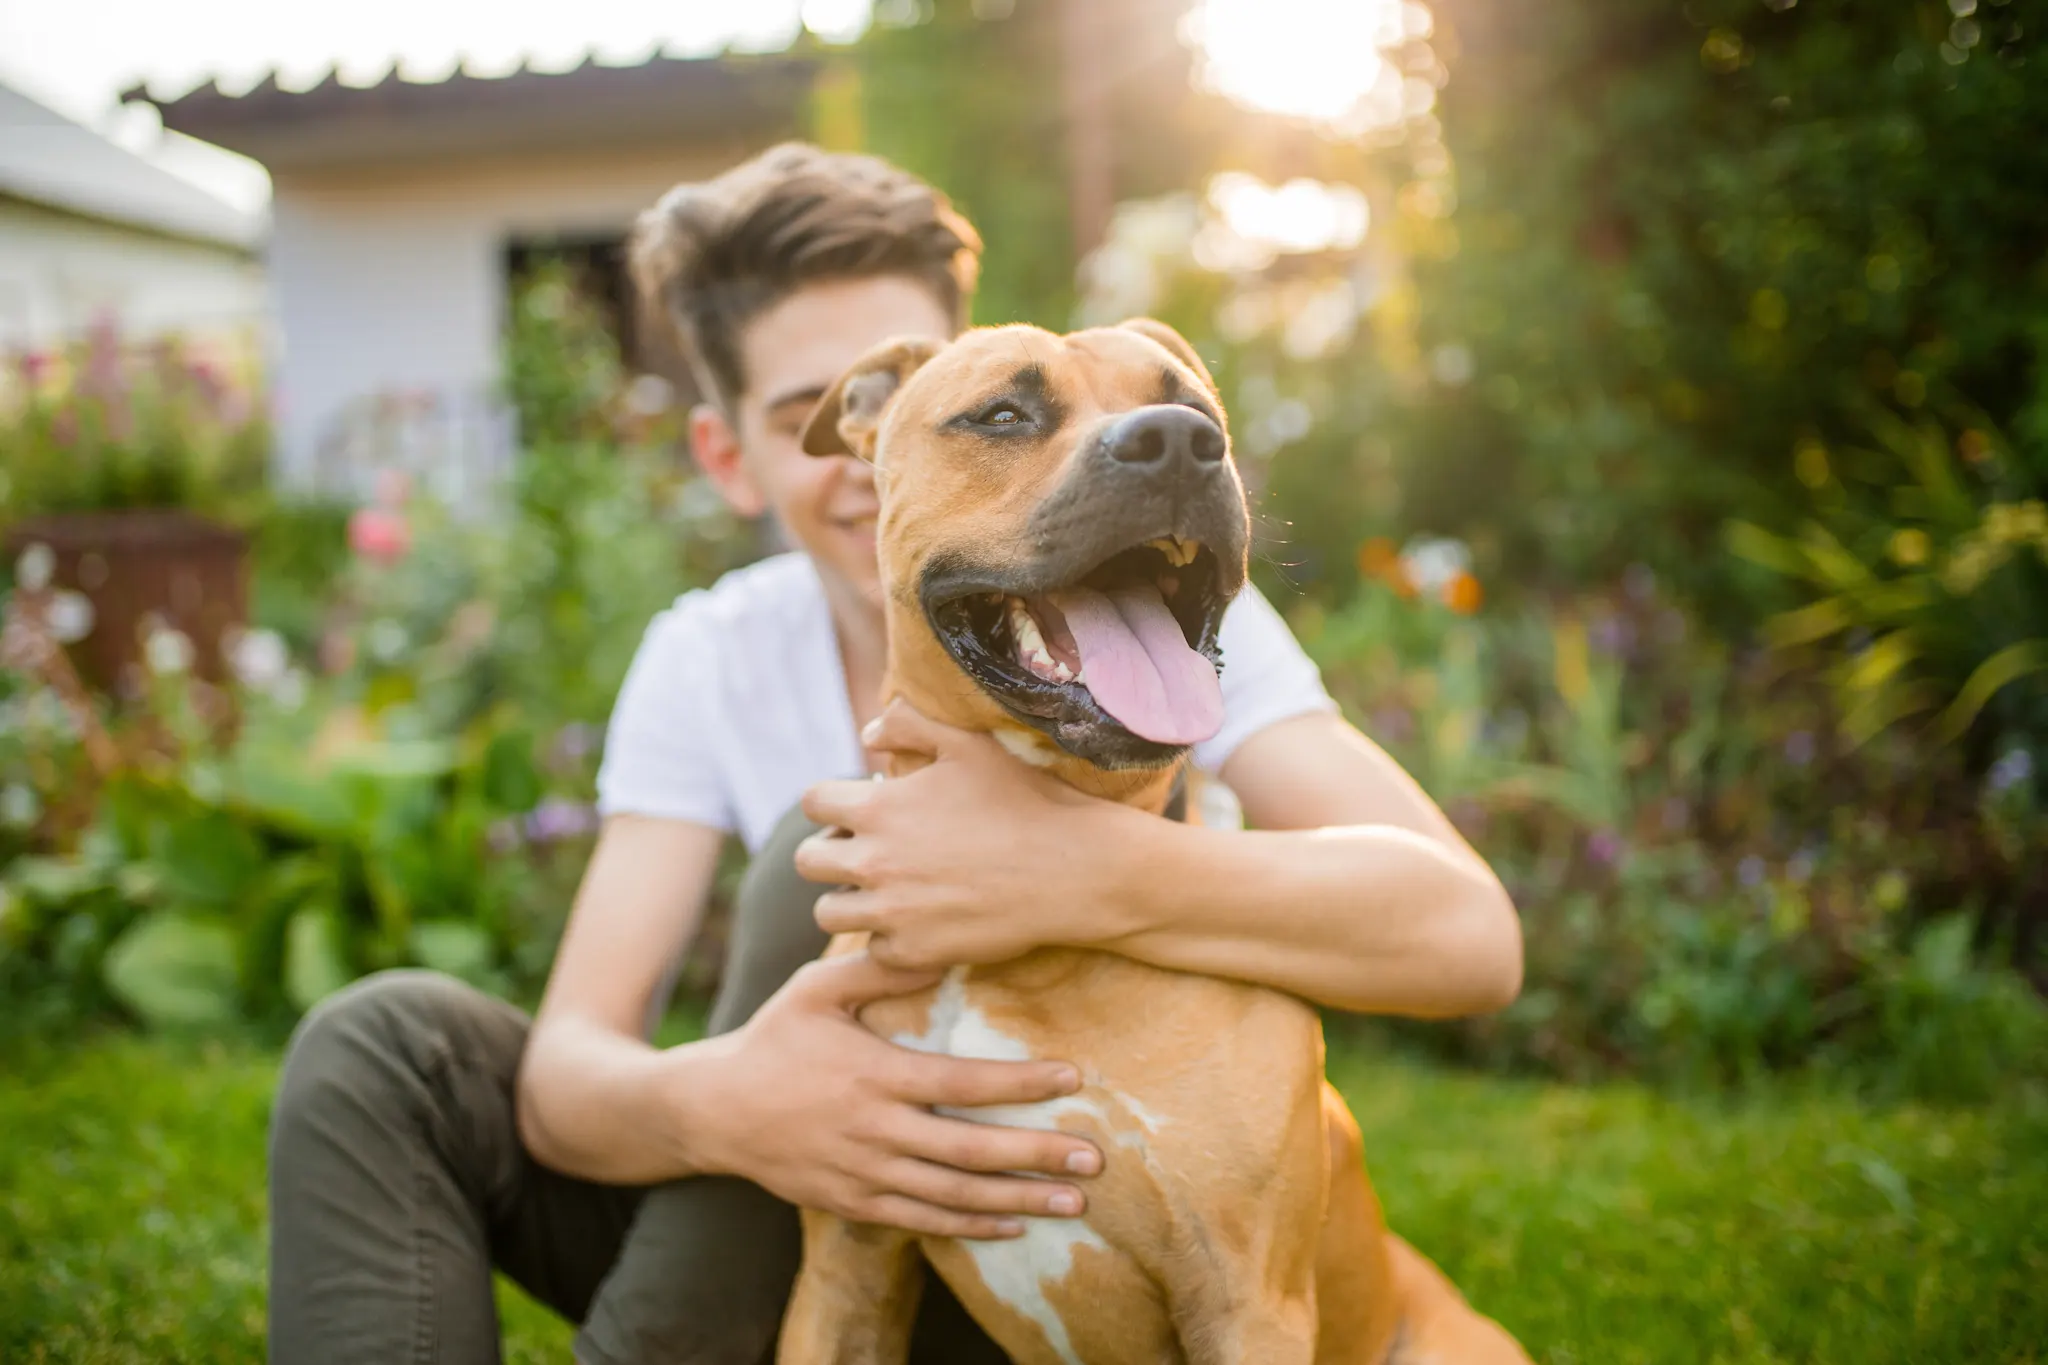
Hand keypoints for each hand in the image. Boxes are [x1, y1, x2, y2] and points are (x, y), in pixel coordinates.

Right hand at [684, 951, 1102, 1238]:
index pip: (960, 1083)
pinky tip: (1014, 1223)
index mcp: (872, 1075)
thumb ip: (877, 970)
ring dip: (1017, 1200)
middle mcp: (874, 1131)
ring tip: (1073, 1203)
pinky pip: (923, 1221)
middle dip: (1036, 1156)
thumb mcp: (815, 991)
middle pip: (969, 1150)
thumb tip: (937, 947)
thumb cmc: (775, 1039)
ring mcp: (864, 1174)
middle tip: (1094, 1160)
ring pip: (954, 1195)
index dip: (1019, 1084)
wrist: (713, 1110)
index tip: (1072, 1079)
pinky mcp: (854, 1203)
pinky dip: (971, 1226)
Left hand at [796, 700, 1143, 969]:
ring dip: (850, 899)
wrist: (1073, 869)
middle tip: (867, 853)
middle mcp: (874, 861)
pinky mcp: (913, 952)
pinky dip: (889, 938)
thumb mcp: (968, 744)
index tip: (855, 810)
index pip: (811, 803)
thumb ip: (908, 724)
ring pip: (828, 911)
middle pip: (808, 862)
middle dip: (830, 854)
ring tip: (885, 890)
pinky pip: (873, 948)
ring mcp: (891, 912)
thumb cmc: (1024, 800)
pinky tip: (920, 921)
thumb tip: (866, 735)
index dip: (830, 804)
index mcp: (879, 808)